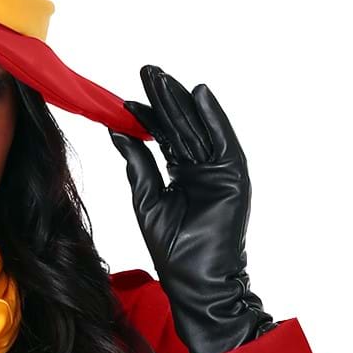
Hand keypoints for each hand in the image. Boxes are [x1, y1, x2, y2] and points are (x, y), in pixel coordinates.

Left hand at [109, 63, 274, 352]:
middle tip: (147, 71)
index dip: (148, 117)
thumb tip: (118, 132)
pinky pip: (224, 141)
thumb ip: (138, 165)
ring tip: (163, 79)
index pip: (165, 138)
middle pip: (182, 127)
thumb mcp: (147, 200)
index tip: (128, 98)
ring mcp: (220, 171)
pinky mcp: (235, 176)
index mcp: (182, 175)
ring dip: (183, 102)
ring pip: (199, 129)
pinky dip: (213, 118)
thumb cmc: (173, 251)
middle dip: (165, 99)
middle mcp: (202, 169)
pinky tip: (199, 94)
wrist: (196, 281)